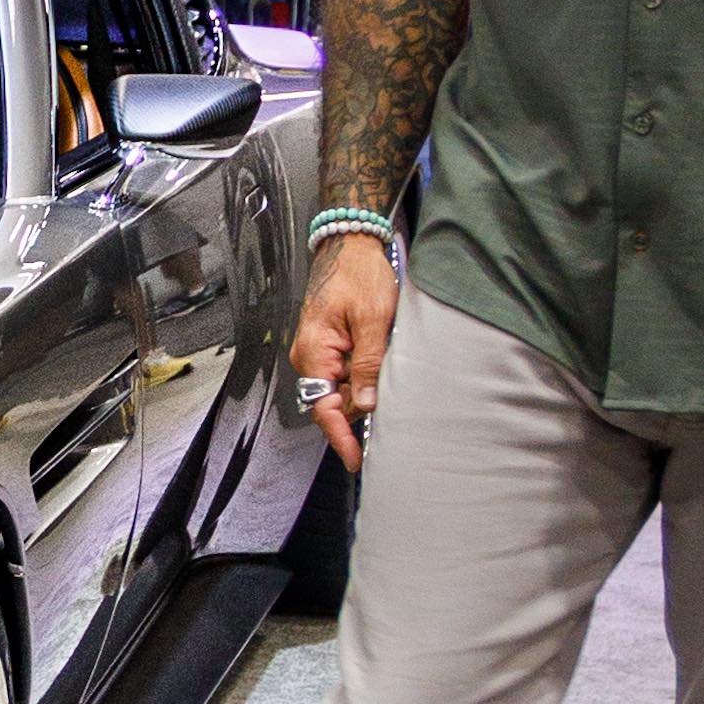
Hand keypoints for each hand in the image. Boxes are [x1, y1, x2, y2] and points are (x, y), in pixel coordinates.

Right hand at [290, 230, 401, 473]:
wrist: (350, 243)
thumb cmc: (359, 274)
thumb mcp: (372, 319)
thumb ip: (368, 364)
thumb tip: (365, 405)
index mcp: (314, 352)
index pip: (323, 407)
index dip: (340, 437)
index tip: (357, 460)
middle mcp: (310, 356)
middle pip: (332, 402)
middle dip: (357, 416)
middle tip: (390, 426)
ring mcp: (318, 351)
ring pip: (340, 389)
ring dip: (363, 394)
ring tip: (392, 390)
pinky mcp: (330, 344)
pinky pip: (344, 373)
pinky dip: (363, 379)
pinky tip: (383, 376)